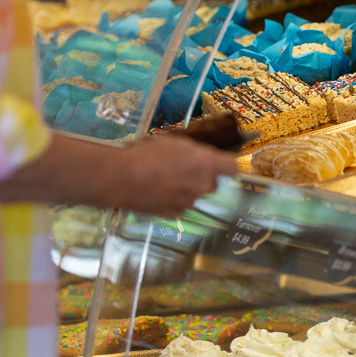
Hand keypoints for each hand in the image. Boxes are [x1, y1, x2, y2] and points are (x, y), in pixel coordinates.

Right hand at [115, 136, 240, 217]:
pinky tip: (157, 192)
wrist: (123, 178)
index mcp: (206, 164)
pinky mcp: (175, 214)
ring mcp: (190, 202)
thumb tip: (199, 157)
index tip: (219, 162)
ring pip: (195, 194)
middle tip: (182, 168)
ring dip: (186, 188)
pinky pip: (180, 205)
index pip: (232, 167)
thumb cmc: (147, 153)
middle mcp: (203, 186)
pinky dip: (173, 199)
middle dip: (202, 176)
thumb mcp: (173, 142)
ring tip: (164, 179)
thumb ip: (193, 151)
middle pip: (213, 183)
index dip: (226, 164)